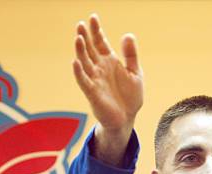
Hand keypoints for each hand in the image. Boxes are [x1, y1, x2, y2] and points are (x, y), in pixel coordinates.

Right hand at [73, 14, 143, 163]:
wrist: (127, 118)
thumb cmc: (130, 96)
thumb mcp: (135, 72)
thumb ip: (130, 54)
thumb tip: (127, 34)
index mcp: (109, 62)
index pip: (100, 42)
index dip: (96, 30)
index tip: (92, 17)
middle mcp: (99, 69)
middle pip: (89, 49)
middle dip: (85, 37)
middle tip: (80, 24)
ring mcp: (95, 80)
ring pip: (84, 63)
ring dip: (80, 51)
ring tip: (78, 38)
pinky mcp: (93, 93)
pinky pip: (84, 81)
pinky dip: (79, 72)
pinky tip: (75, 62)